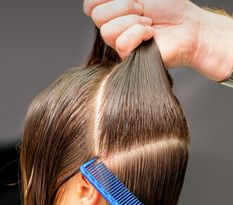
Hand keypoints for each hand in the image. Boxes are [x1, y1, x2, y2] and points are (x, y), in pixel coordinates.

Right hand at [83, 0, 200, 64]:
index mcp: (114, 10)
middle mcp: (114, 27)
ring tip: (149, 23)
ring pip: (107, 31)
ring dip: (132, 21)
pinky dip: (139, 34)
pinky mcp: (129, 58)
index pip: (90, 5)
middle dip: (123, 6)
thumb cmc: (170, 6)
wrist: (189, 26)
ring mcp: (120, 43)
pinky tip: (151, 35)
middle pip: (97, 16)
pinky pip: (121, 43)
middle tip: (143, 9)